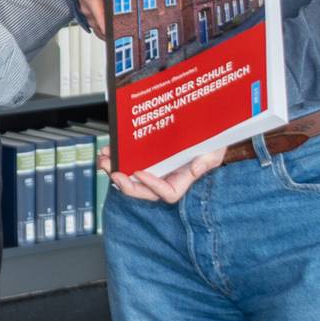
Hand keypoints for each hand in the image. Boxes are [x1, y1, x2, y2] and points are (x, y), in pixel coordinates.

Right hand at [75, 0, 136, 38]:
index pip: (94, 3)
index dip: (101, 17)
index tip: (108, 27)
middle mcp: (84, 3)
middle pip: (99, 19)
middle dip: (114, 25)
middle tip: (130, 29)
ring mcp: (87, 14)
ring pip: (101, 27)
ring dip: (114, 28)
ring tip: (130, 30)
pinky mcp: (91, 22)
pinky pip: (101, 31)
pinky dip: (111, 32)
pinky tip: (123, 32)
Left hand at [101, 144, 224, 204]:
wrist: (205, 127)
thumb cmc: (212, 142)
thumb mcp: (215, 150)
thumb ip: (208, 161)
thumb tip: (195, 169)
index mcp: (183, 179)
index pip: (168, 193)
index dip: (152, 187)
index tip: (139, 173)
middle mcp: (167, 178)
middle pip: (144, 191)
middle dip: (126, 185)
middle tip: (112, 172)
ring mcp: (156, 169)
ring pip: (133, 178)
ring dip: (116, 170)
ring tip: (104, 159)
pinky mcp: (148, 158)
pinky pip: (130, 163)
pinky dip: (118, 158)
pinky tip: (109, 150)